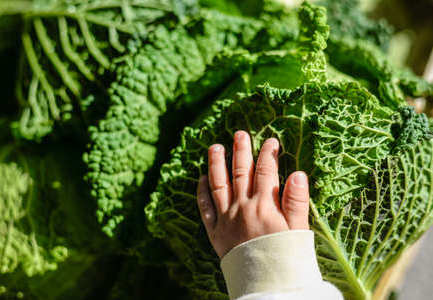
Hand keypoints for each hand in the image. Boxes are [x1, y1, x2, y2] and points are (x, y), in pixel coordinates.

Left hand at [197, 130, 309, 257]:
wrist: (267, 286)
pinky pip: (205, 208)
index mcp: (264, 205)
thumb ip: (297, 201)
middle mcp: (242, 207)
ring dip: (216, 164)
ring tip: (214, 147)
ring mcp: (226, 218)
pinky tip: (201, 179)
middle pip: (241, 172)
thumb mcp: (298, 230)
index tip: (271, 140)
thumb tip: (298, 174)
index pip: (266, 171)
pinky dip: (202, 192)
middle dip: (241, 150)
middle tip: (239, 133)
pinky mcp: (215, 232)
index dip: (268, 153)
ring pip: (219, 184)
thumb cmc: (287, 258)